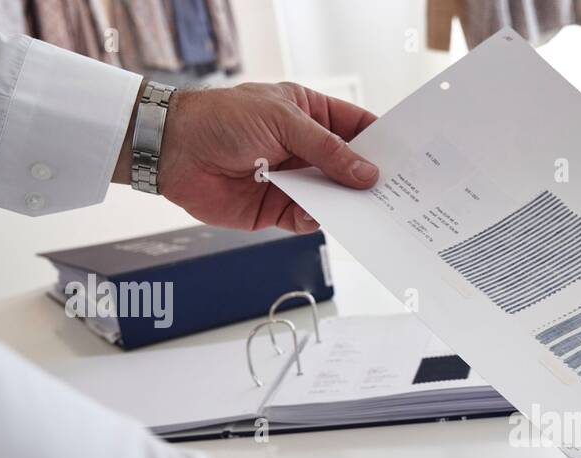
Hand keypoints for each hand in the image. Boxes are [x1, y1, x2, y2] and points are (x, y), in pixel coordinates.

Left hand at [115, 81, 378, 232]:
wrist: (173, 151)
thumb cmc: (221, 119)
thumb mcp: (283, 122)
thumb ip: (328, 150)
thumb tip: (367, 173)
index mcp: (310, 114)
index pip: (356, 127)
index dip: (381, 142)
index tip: (408, 158)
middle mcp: (305, 149)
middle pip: (350, 167)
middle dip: (371, 179)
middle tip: (399, 193)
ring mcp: (293, 180)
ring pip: (334, 197)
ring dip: (349, 204)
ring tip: (372, 212)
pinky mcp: (278, 209)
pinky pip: (309, 218)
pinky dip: (320, 220)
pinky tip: (327, 218)